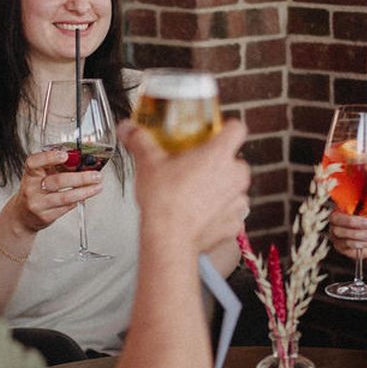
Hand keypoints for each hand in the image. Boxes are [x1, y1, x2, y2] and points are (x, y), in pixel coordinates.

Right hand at [11, 148, 103, 231]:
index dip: (49, 157)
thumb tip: (80, 161)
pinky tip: (86, 194)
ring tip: (97, 186)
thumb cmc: (35, 191)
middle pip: (57, 181)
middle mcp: (31, 188)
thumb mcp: (39, 176)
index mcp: (30, 174)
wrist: (22, 215)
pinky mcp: (45, 216)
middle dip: (81, 178)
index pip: (34, 162)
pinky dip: (79, 199)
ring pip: (65, 197)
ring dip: (85, 191)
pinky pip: (66, 207)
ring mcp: (38, 204)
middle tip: (96, 175)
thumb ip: (55, 167)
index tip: (65, 155)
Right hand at [121, 118, 249, 255]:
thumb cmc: (164, 203)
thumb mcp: (148, 162)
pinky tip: (201, 213)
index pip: (237, 129)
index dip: (227, 128)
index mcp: (218, 155)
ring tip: (197, 192)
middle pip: (235, 160)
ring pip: (235, 187)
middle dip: (219, 163)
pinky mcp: (234, 223)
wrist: (169, 239)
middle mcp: (234, 176)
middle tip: (196, 167)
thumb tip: (129, 129)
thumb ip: (139, 140)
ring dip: (221, 188)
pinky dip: (220, 212)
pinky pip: (231, 212)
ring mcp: (237, 201)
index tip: (216, 134)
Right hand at [328, 203, 366, 260]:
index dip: (349, 207)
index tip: (364, 213)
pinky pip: (345, 244)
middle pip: (335, 219)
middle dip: (352, 222)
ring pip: (340, 233)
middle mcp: (336, 219)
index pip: (338, 204)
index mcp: (343, 206)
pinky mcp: (339, 246)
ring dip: (358, 235)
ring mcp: (335, 232)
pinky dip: (359, 244)